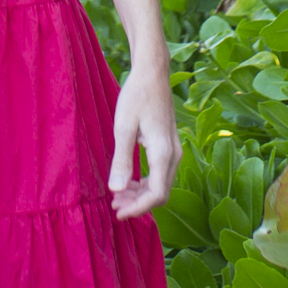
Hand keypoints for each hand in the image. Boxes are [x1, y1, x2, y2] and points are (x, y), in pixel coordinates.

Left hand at [108, 64, 180, 219]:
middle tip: (113, 205)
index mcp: (163, 153)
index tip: (118, 213)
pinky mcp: (169, 145)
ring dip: (141, 194)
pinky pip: (161, 173)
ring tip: (117, 195)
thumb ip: (122, 160)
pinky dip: (146, 182)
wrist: (152, 73)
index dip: (138, 208)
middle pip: (161, 193)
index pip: (156, 194)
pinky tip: (129, 181)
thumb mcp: (123, 127)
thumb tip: (116, 190)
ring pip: (161, 184)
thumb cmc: (136, 96)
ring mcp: (174, 150)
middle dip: (138, 203)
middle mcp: (173, 154)